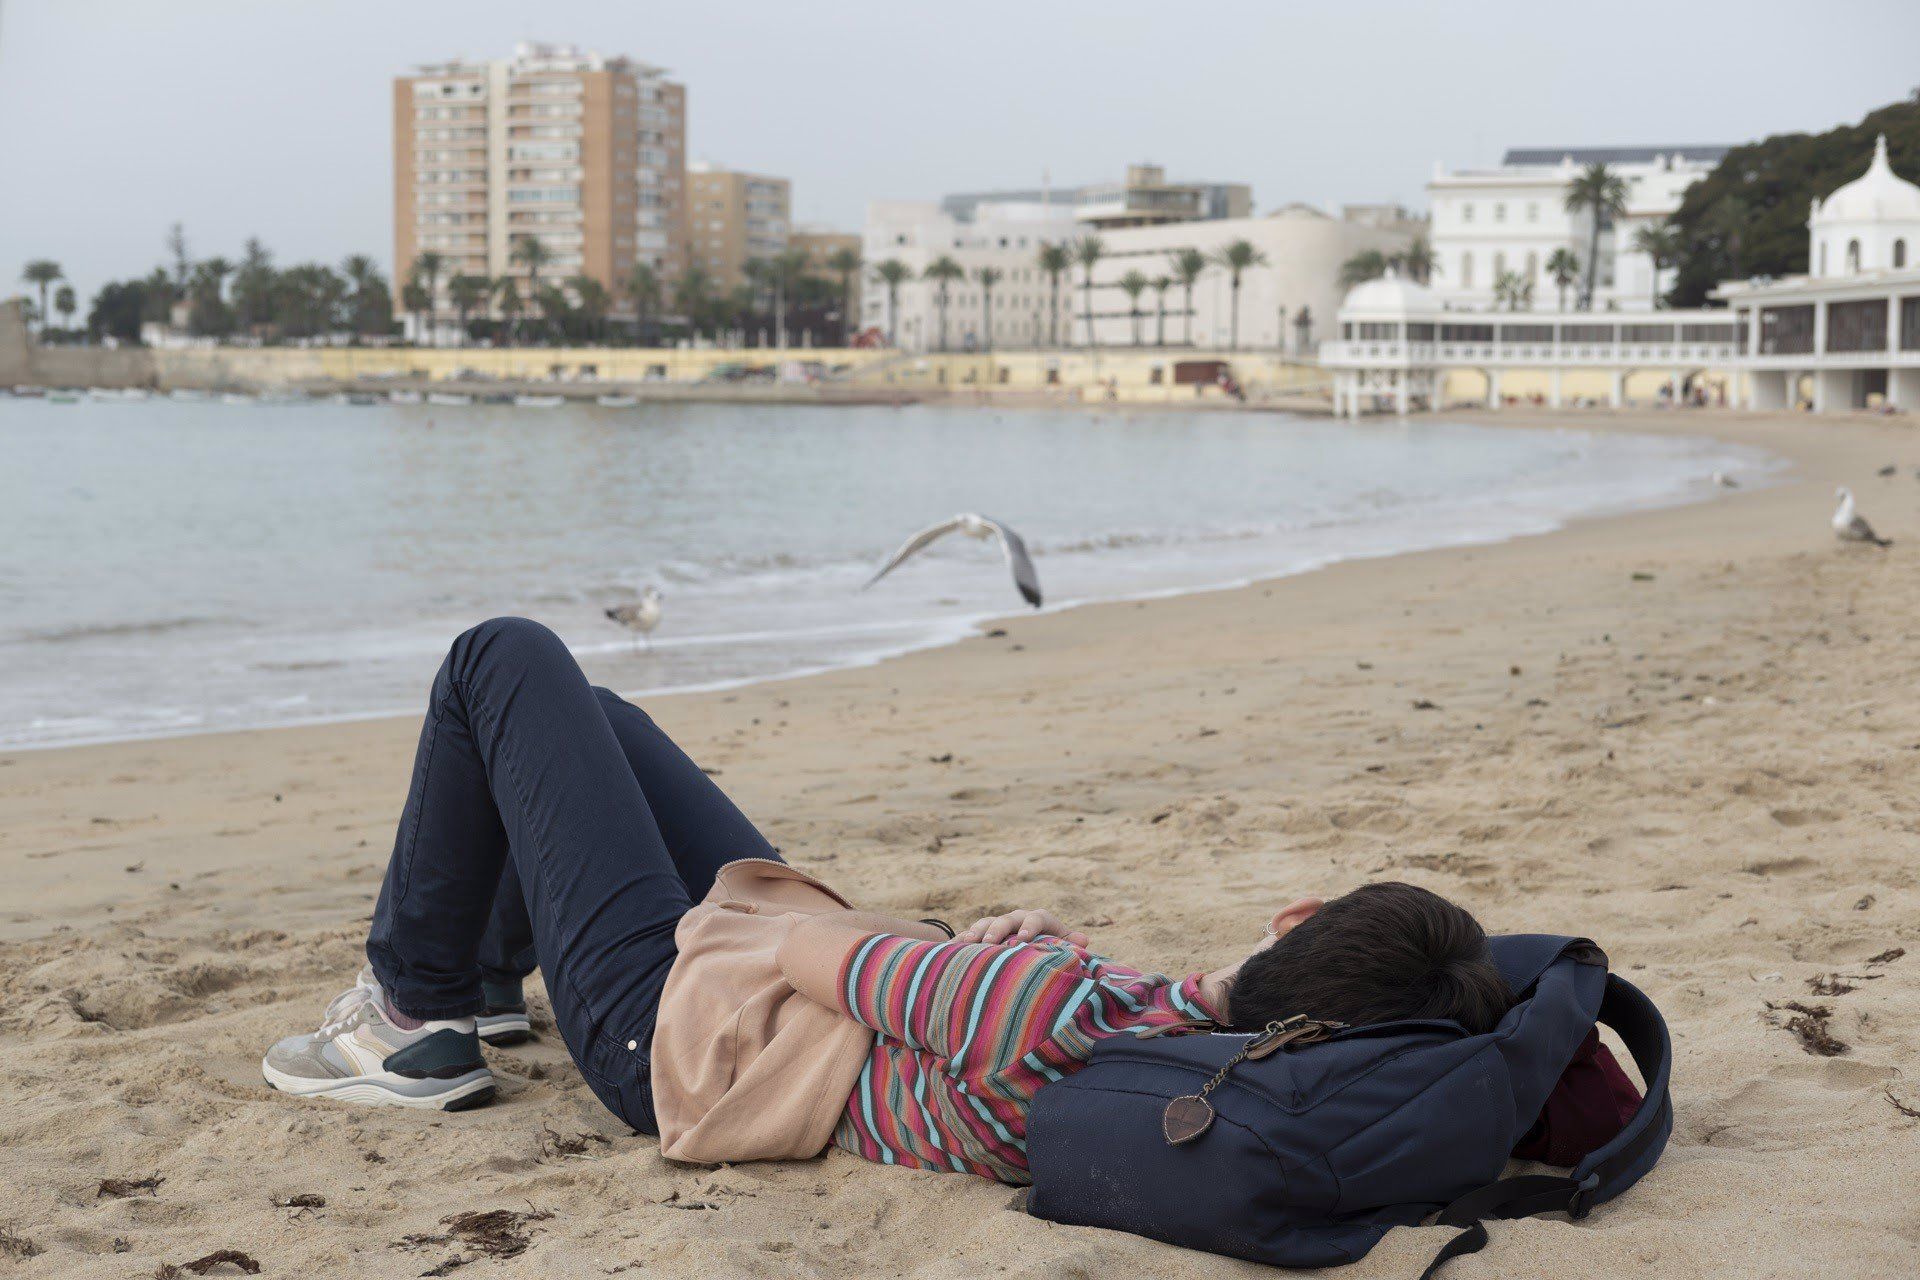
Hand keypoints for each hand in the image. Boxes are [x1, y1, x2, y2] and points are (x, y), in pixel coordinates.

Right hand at [954, 909, 1088, 948]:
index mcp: (1038, 920)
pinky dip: (959, 941)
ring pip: (985, 924)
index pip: (1037, 918)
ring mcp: (997, 926)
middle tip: (990, 943)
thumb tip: (1083, 940)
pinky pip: (968, 935)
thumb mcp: (1060, 945)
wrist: (1029, 943)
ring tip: (968, 943)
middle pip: (1006, 920)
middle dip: (998, 930)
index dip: (1030, 926)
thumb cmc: (1049, 948)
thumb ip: (1069, 943)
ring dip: (976, 932)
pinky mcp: (981, 935)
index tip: (1023, 939)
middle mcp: (1017, 919)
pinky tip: (950, 948)